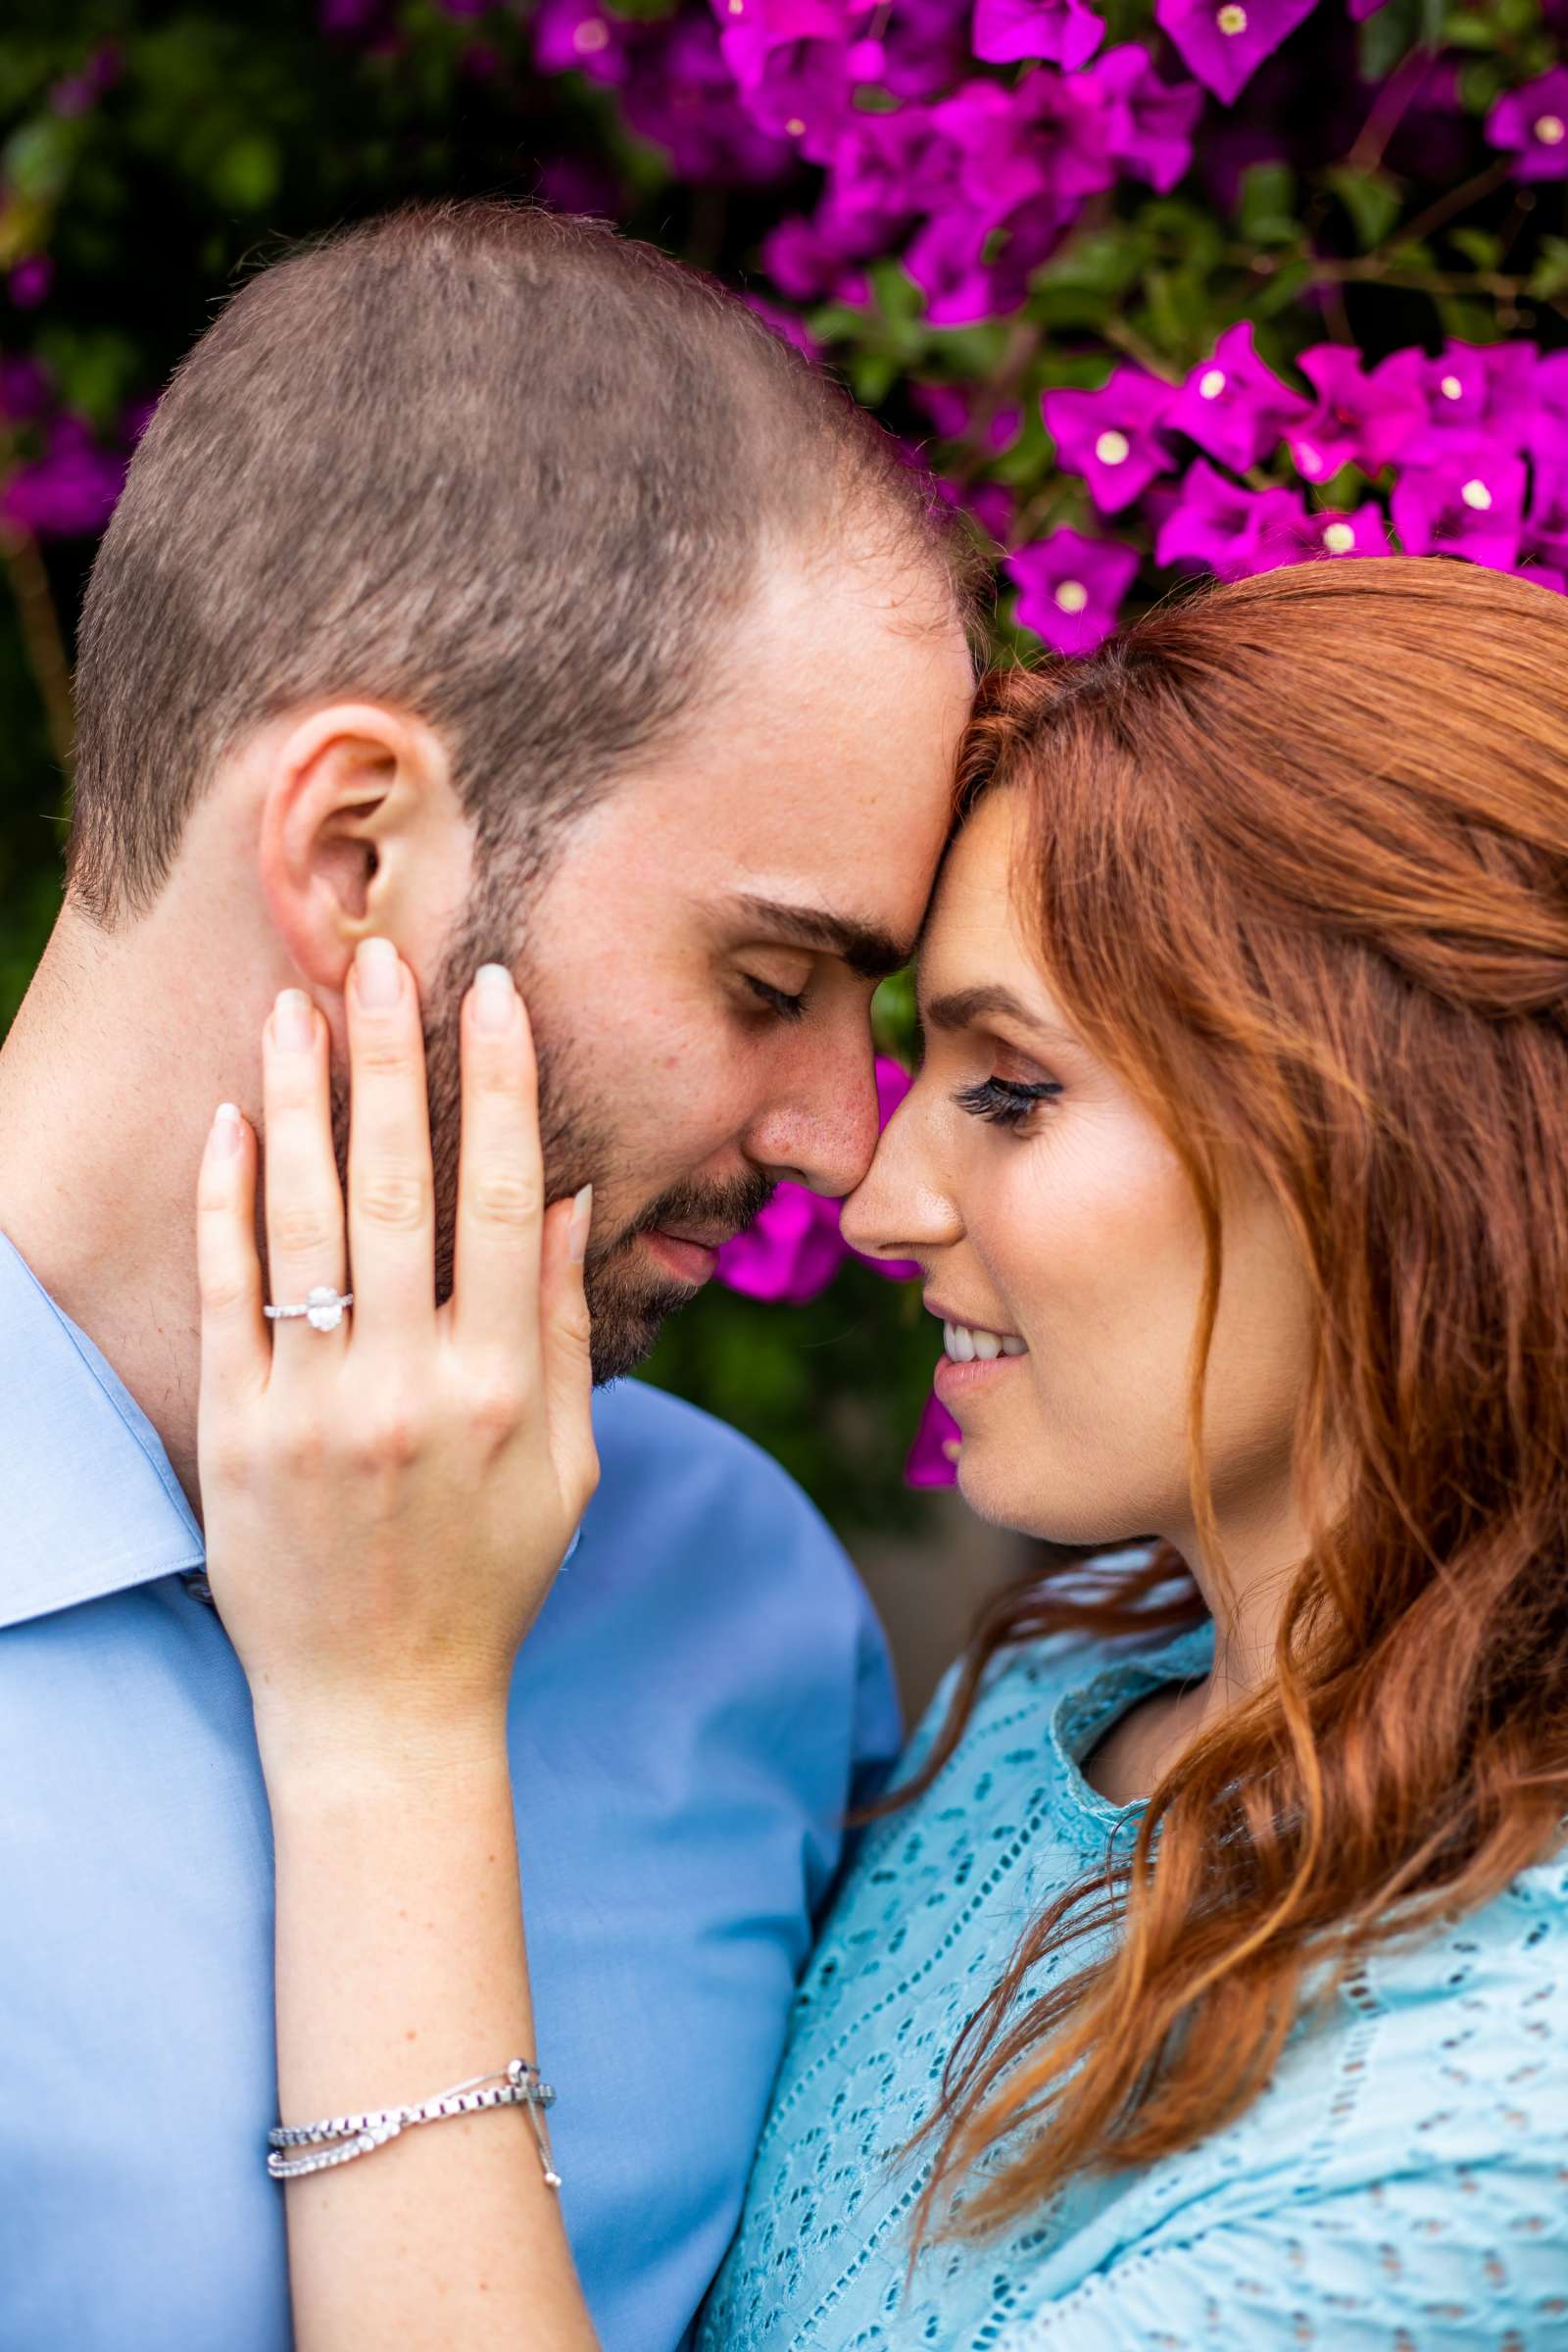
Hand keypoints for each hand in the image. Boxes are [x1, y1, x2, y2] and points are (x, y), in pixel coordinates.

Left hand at [194, 939, 597, 1776]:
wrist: (380, 1707)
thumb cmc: (492, 1578)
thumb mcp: (566, 1464)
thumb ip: (567, 1328)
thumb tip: (580, 1197)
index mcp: (506, 1388)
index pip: (510, 1202)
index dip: (501, 1088)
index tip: (494, 993)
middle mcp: (410, 1387)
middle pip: (399, 1189)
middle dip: (392, 1062)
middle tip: (383, 959)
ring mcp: (314, 1408)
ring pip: (304, 1223)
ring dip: (301, 1103)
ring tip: (297, 1007)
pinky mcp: (236, 1432)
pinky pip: (229, 1293)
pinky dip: (226, 1202)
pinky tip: (233, 1122)